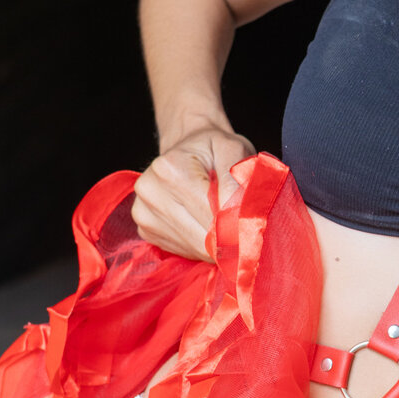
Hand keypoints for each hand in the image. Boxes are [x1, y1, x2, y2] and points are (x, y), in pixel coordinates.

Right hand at [131, 122, 254, 260]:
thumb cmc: (213, 148)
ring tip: (224, 221)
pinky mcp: (146, 230)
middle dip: (230, 237)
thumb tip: (238, 216)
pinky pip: (185, 250)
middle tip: (246, 228)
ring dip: (217, 244)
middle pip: (202, 236)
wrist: (187, 146)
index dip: (239, 224)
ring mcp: (143, 213)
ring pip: (196, 248)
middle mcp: (150, 192)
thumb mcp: (233, 149)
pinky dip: (202, 245)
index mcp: (170, 169)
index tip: (255, 225)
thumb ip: (236, 180)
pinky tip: (205, 224)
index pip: (212, 214)